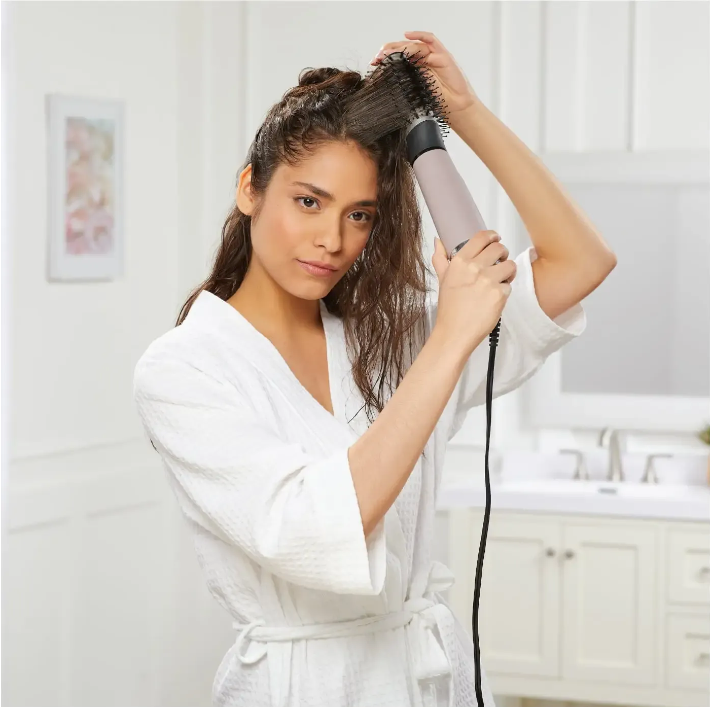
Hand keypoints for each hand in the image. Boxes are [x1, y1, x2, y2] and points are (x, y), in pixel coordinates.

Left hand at [370, 31, 479, 118]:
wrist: (457, 109)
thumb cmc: (439, 103)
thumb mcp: (416, 95)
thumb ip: (404, 86)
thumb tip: (385, 86)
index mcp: (416, 69)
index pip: (399, 58)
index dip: (386, 58)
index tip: (373, 63)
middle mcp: (424, 60)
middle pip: (404, 49)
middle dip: (389, 51)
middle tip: (377, 57)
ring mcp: (433, 57)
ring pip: (414, 45)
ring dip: (399, 47)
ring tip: (387, 53)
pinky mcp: (443, 56)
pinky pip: (430, 41)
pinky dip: (419, 35)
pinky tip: (407, 35)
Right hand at [430, 230, 515, 353]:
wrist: (454, 333)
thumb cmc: (449, 309)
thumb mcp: (443, 280)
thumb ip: (441, 259)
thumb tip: (438, 242)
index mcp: (459, 262)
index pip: (481, 237)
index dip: (492, 235)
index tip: (495, 238)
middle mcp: (474, 268)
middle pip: (499, 248)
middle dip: (503, 254)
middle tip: (499, 262)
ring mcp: (488, 281)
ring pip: (510, 265)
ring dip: (508, 272)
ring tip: (499, 281)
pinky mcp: (499, 294)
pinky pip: (510, 285)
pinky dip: (505, 291)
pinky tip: (495, 298)